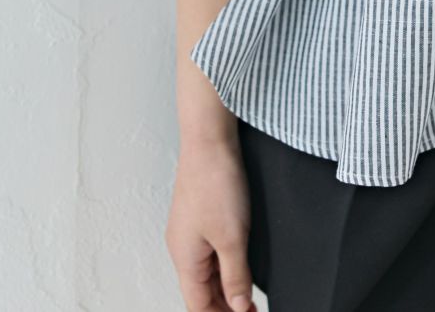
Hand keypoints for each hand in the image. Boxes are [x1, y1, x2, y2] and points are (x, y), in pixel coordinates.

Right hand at [164, 135, 259, 311]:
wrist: (210, 139)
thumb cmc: (215, 182)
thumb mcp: (232, 237)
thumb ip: (236, 277)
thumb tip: (239, 308)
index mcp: (184, 259)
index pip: (198, 306)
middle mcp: (183, 249)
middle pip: (202, 293)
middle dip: (225, 307)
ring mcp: (191, 232)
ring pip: (207, 273)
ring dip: (227, 288)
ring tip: (251, 299)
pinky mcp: (202, 216)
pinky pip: (211, 253)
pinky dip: (226, 267)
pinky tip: (242, 268)